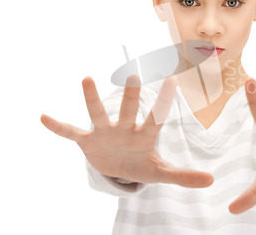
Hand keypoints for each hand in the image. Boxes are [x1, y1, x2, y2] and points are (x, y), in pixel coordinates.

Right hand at [41, 74, 213, 187]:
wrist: (119, 169)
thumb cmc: (142, 164)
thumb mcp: (161, 172)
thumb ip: (183, 176)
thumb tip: (212, 181)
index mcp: (145, 136)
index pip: (158, 117)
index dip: (165, 102)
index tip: (173, 80)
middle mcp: (125, 128)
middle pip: (129, 110)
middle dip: (131, 95)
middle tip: (134, 74)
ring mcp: (105, 132)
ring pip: (99, 114)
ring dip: (92, 99)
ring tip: (87, 78)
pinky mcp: (88, 141)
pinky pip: (71, 133)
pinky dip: (59, 127)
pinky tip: (43, 117)